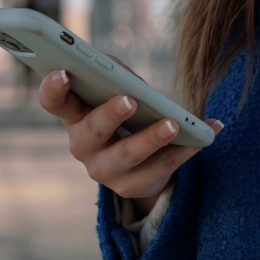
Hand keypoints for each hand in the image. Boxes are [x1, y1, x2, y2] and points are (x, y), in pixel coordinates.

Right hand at [37, 67, 221, 217]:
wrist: (137, 163)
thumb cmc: (123, 113)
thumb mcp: (115, 92)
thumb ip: (115, 76)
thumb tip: (124, 75)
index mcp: (73, 115)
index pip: (53, 102)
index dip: (53, 88)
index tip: (64, 72)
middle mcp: (82, 145)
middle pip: (91, 132)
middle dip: (110, 116)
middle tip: (129, 100)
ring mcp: (104, 170)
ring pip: (127, 156)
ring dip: (150, 139)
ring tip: (173, 124)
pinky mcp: (130, 187)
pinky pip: (160, 168)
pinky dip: (185, 150)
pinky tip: (207, 133)